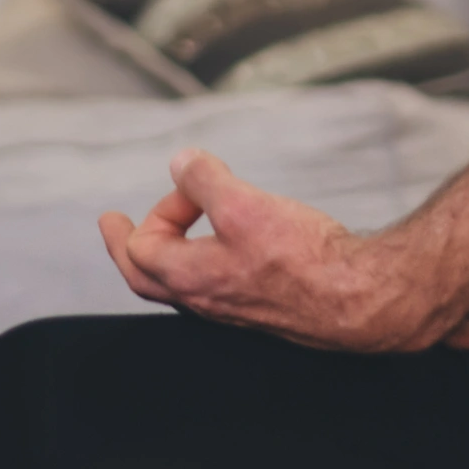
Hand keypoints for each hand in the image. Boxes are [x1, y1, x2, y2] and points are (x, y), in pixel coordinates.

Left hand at [100, 150, 417, 352]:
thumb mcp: (244, 205)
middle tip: (115, 227)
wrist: (353, 297)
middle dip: (131, 245)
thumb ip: (205, 181)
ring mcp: (230, 306)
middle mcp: (203, 298)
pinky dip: (203, 260)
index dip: (160, 206)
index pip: (140, 245)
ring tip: (175, 233)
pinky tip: (227, 249)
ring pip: (180, 282)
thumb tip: (181, 162)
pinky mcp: (259, 304)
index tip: (188, 182)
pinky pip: (212, 284)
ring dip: (169, 252)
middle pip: (146, 276)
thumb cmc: (299, 259)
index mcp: (187, 277)